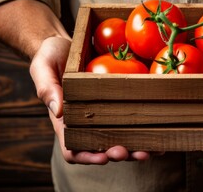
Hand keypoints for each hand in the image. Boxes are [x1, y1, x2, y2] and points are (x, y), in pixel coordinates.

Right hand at [30, 36, 151, 163]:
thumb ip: (47, 88)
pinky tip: (160, 132)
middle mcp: (85, 122)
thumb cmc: (50, 56)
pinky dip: (144, 130)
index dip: (88, 156)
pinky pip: (129, 120)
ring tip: (153, 150)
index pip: (73, 148)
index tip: (104, 157)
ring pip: (119, 138)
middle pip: (101, 148)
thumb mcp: (43, 67)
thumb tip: (59, 112)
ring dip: (136, 148)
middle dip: (119, 154)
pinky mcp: (116, 103)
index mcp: (65, 120)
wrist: (65, 45)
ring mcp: (102, 114)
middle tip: (135, 152)